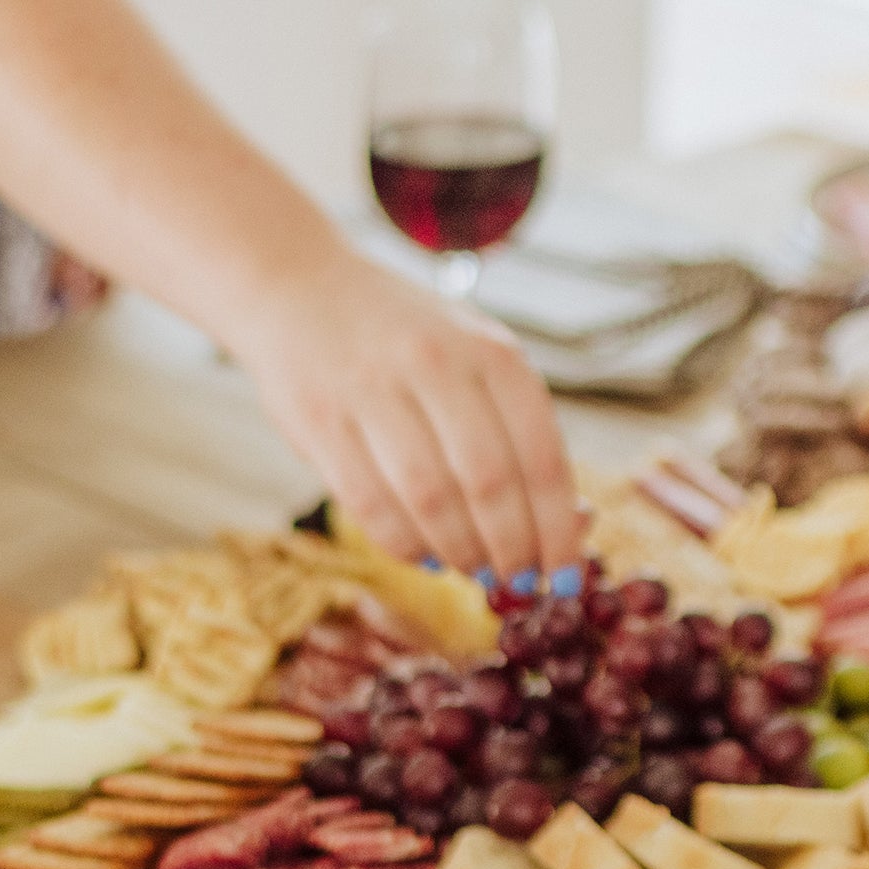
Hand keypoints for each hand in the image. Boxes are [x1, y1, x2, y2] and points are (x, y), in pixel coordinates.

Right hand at [229, 249, 585, 582]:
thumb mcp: (473, 355)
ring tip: (471, 568)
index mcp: (490, 351)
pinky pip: (372, 506)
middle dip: (510, 551)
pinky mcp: (321, 422)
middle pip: (489, 486)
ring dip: (459, 553)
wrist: (299, 288)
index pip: (541, 458)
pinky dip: (405, 544)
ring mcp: (372, 391)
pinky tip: (423, 553)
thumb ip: (516, 428)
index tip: (563, 578)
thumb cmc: (406, 338)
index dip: (557, 531)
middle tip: (515, 581)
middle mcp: (435, 364)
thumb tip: (569, 524)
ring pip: (430, 502)